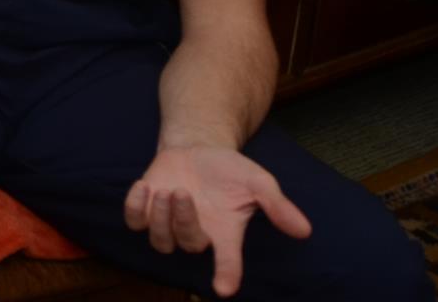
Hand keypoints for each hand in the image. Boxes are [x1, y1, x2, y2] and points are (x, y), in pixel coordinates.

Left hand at [123, 144, 311, 296]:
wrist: (197, 149)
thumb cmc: (230, 170)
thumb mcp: (258, 182)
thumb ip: (277, 205)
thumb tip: (304, 231)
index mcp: (226, 234)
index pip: (228, 262)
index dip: (227, 276)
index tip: (223, 289)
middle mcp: (198, 234)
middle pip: (188, 245)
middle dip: (183, 221)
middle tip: (183, 193)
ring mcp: (170, 224)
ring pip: (160, 240)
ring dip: (160, 217)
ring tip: (167, 190)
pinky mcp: (148, 209)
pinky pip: (134, 222)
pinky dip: (135, 208)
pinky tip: (144, 187)